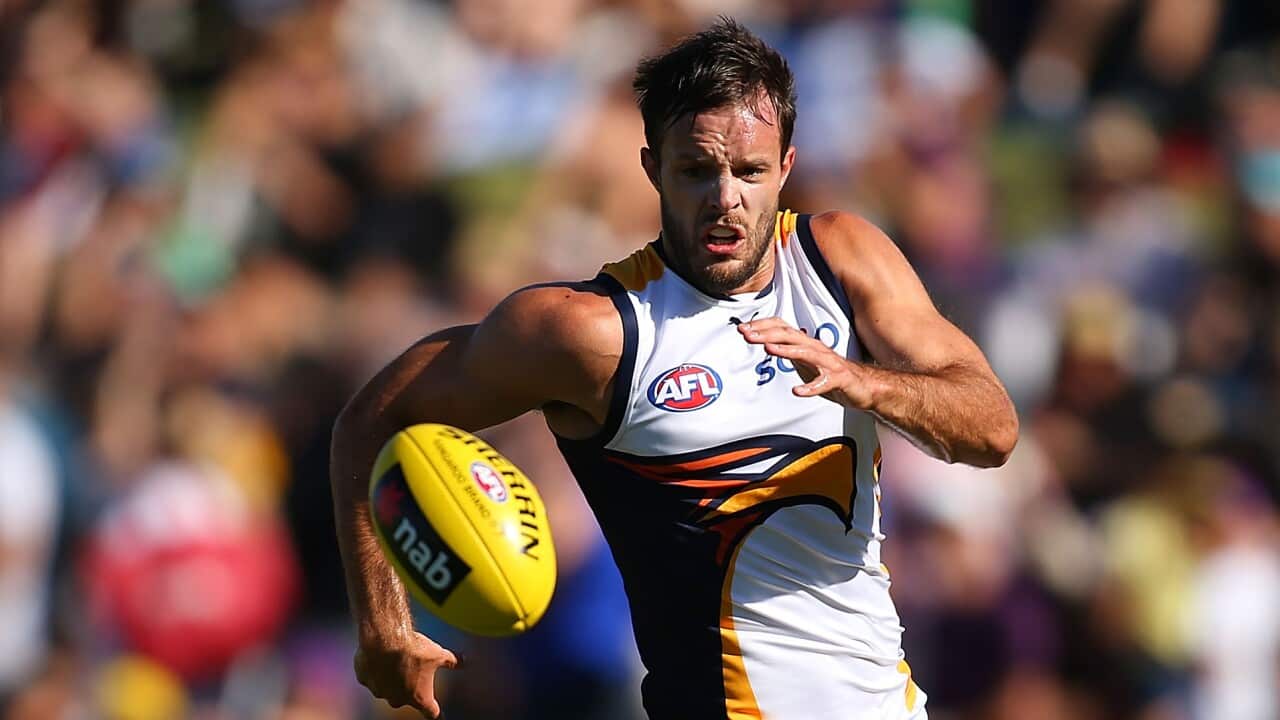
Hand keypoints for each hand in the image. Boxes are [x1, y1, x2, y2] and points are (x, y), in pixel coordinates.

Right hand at [354, 630, 459, 717]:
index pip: (431, 712)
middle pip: (405, 699)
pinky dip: (376, 668)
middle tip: (412, 668)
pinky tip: (380, 654)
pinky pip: (371, 676)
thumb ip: (453, 661)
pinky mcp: (364, 680)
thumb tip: (466, 661)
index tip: (436, 713)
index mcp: (419, 697)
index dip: (434, 711)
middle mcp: (398, 699)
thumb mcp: (439, 654)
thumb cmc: (415, 649)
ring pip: (386, 687)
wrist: (385, 637)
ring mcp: (380, 691)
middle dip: (408, 687)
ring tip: (396, 657)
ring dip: (391, 677)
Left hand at [738, 317, 868, 407]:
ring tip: (769, 350)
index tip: (743, 329)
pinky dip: (810, 387)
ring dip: (786, 350)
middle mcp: (816, 348)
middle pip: (789, 336)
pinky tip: (798, 391)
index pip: (782, 327)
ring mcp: (828, 363)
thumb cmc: (832, 372)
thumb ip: (787, 351)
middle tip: (748, 335)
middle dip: (766, 334)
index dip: (762, 327)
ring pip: (806, 352)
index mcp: (806, 343)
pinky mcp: (838, 379)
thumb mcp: (804, 360)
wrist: (863, 386)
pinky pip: (824, 382)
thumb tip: (764, 343)